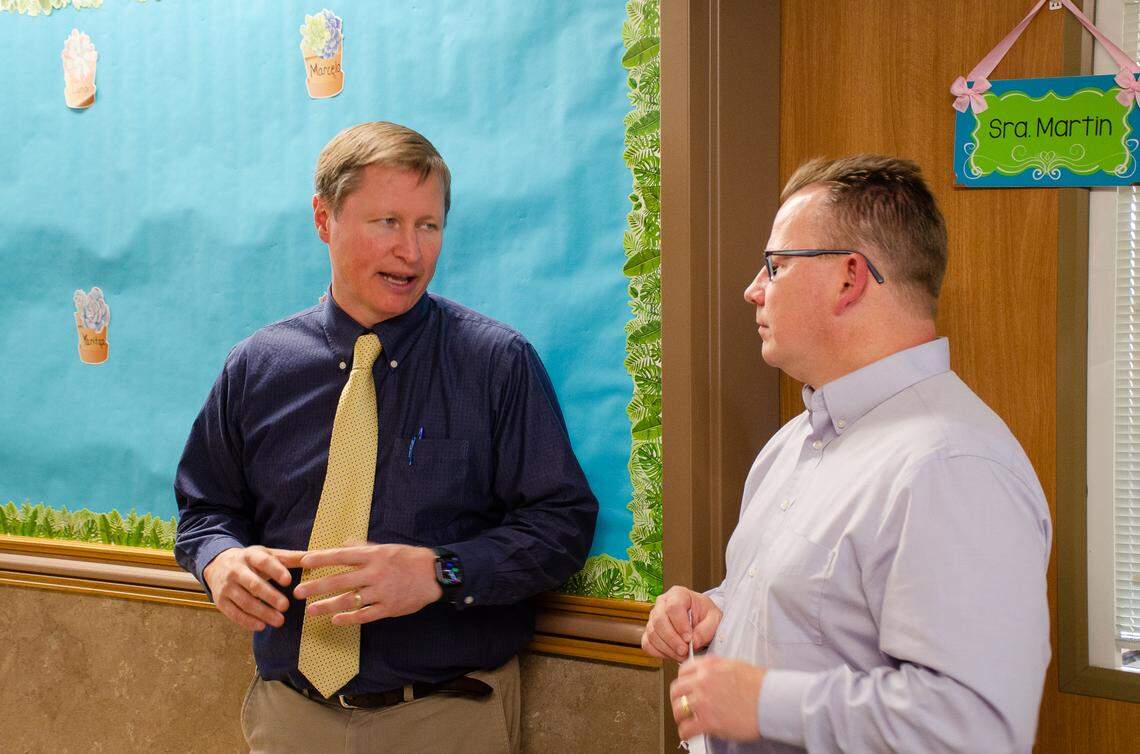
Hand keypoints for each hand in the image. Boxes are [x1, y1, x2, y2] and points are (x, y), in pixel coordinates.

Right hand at [203, 546, 304, 631]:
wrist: (217, 564)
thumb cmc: (251, 561)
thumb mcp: (268, 554)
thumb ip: (292, 558)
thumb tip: (317, 556)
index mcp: (251, 556)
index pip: (264, 562)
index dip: (276, 571)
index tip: (288, 581)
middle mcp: (236, 570)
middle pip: (253, 584)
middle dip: (270, 596)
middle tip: (286, 606)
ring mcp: (226, 587)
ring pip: (244, 602)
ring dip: (262, 612)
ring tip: (279, 621)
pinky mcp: (220, 601)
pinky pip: (233, 613)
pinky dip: (247, 621)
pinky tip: (261, 626)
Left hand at [293, 543, 442, 624]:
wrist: (434, 574)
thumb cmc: (408, 558)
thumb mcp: (386, 547)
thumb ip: (364, 546)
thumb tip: (344, 543)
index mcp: (373, 555)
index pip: (342, 556)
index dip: (322, 558)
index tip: (304, 561)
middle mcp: (375, 573)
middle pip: (340, 580)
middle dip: (316, 586)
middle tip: (298, 592)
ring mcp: (381, 591)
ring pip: (349, 600)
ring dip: (327, 606)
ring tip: (311, 610)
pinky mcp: (388, 607)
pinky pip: (365, 615)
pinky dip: (349, 618)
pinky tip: (335, 620)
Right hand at [642, 585, 721, 661]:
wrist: (701, 622)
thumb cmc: (706, 615)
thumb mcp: (714, 618)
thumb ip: (706, 630)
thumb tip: (693, 642)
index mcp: (678, 594)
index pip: (673, 607)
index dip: (680, 625)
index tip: (688, 638)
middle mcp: (662, 603)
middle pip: (659, 620)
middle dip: (672, 639)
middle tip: (684, 651)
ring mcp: (653, 617)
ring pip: (652, 634)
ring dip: (667, 648)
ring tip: (682, 654)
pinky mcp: (650, 632)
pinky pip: (648, 644)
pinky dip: (659, 652)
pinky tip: (673, 654)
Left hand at [671, 656, 765, 741]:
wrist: (772, 701)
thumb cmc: (760, 685)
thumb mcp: (735, 665)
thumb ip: (717, 669)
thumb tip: (708, 676)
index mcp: (709, 666)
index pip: (683, 671)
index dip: (683, 681)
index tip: (685, 688)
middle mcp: (703, 680)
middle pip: (676, 690)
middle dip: (677, 698)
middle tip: (682, 704)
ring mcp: (703, 701)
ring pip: (678, 709)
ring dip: (680, 716)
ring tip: (685, 720)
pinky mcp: (708, 721)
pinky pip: (686, 728)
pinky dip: (685, 732)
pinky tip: (689, 733)